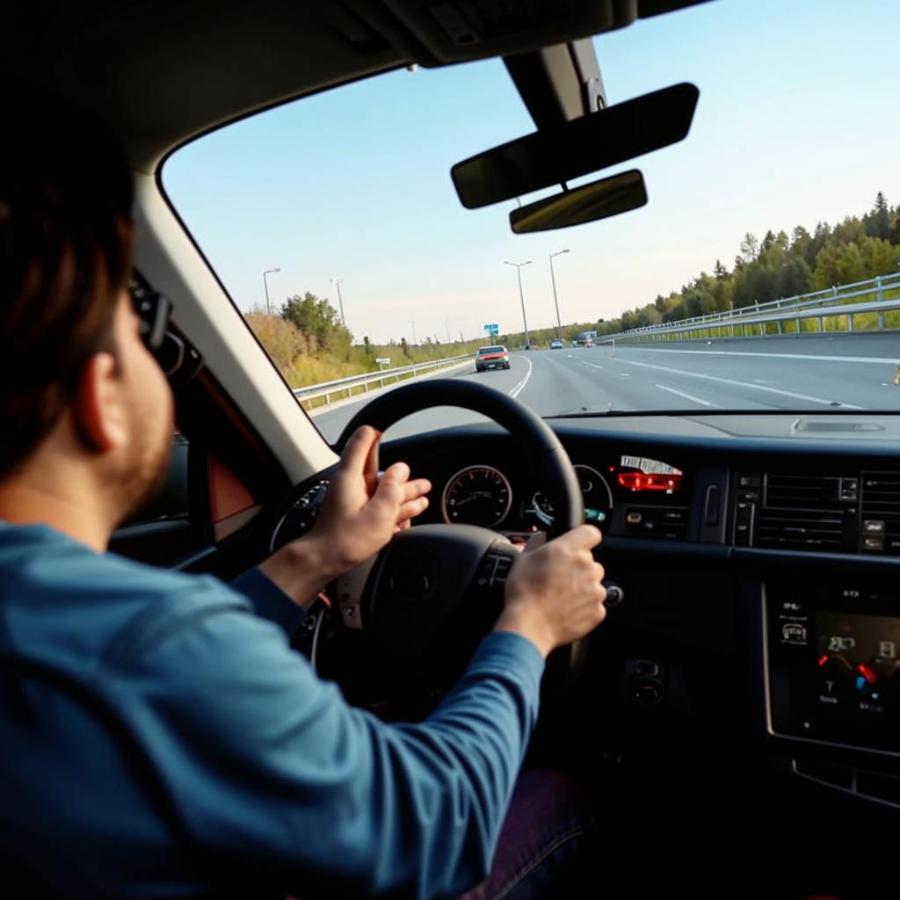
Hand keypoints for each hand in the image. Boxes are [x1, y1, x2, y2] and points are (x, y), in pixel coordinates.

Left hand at [258, 427, 430, 606]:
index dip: (371, 436)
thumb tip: (402, 469)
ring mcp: (352, 503)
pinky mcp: (354, 519)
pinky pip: (377, 510)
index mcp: (351, 477)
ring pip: (381, 493)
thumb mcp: (378, 512)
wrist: (324, 560)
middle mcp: (351, 486)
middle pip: (377, 472)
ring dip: (402, 495)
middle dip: (399, 475)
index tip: (379, 429)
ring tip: (421, 495)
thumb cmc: (346, 539)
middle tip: (413, 473)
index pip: (360, 446)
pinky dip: (392, 512)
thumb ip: (393, 488)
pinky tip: (405, 519)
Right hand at [495, 525, 605, 657]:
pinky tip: (566, 610)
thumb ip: (537, 542)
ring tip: (561, 597)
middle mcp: (587, 567)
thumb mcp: (522, 559)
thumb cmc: (523, 593)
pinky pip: (594, 605)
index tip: (578, 545)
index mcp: (569, 550)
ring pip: (594, 584)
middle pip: (591, 562)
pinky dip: (584, 607)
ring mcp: (595, 590)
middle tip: (560, 578)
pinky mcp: (598, 611)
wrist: (529, 626)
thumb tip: (542, 537)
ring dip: (582, 588)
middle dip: (579, 568)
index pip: (591, 533)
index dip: (584, 539)